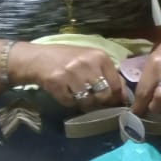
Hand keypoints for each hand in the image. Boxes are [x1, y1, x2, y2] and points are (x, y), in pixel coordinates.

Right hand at [10, 42, 125, 112]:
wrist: (37, 57)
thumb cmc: (67, 59)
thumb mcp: (90, 60)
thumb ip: (107, 74)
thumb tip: (123, 94)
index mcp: (100, 56)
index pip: (117, 84)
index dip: (116, 97)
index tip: (112, 103)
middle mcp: (87, 63)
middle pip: (104, 95)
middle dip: (100, 102)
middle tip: (93, 102)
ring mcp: (72, 73)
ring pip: (88, 101)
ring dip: (84, 103)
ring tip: (78, 96)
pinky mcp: (57, 82)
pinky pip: (70, 102)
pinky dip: (69, 102)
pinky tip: (65, 93)